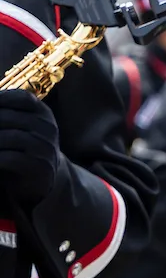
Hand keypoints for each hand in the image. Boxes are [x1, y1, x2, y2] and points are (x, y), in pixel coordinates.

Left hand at [0, 89, 58, 206]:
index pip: (22, 98)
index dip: (0, 99)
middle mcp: (48, 128)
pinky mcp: (41, 167)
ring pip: (9, 137)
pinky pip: (11, 158)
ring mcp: (46, 148)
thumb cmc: (21, 149)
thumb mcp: (17, 127)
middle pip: (9, 117)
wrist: (43, 180)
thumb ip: (4, 115)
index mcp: (43, 114)